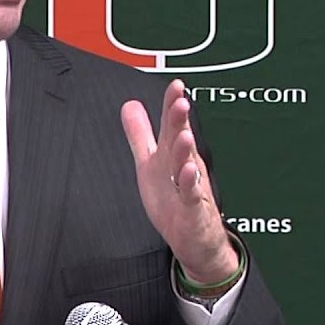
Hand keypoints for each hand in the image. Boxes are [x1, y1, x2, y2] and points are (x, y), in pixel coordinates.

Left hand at [120, 79, 236, 283]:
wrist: (195, 239)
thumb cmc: (173, 200)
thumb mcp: (150, 162)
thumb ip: (140, 134)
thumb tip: (129, 105)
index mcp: (173, 153)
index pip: (173, 125)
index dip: (172, 105)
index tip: (175, 85)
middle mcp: (184, 166)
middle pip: (181, 140)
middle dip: (180, 122)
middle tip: (180, 102)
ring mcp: (190, 187)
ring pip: (188, 166)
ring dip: (185, 150)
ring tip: (184, 134)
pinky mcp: (192, 210)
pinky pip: (191, 196)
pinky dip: (189, 184)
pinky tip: (187, 172)